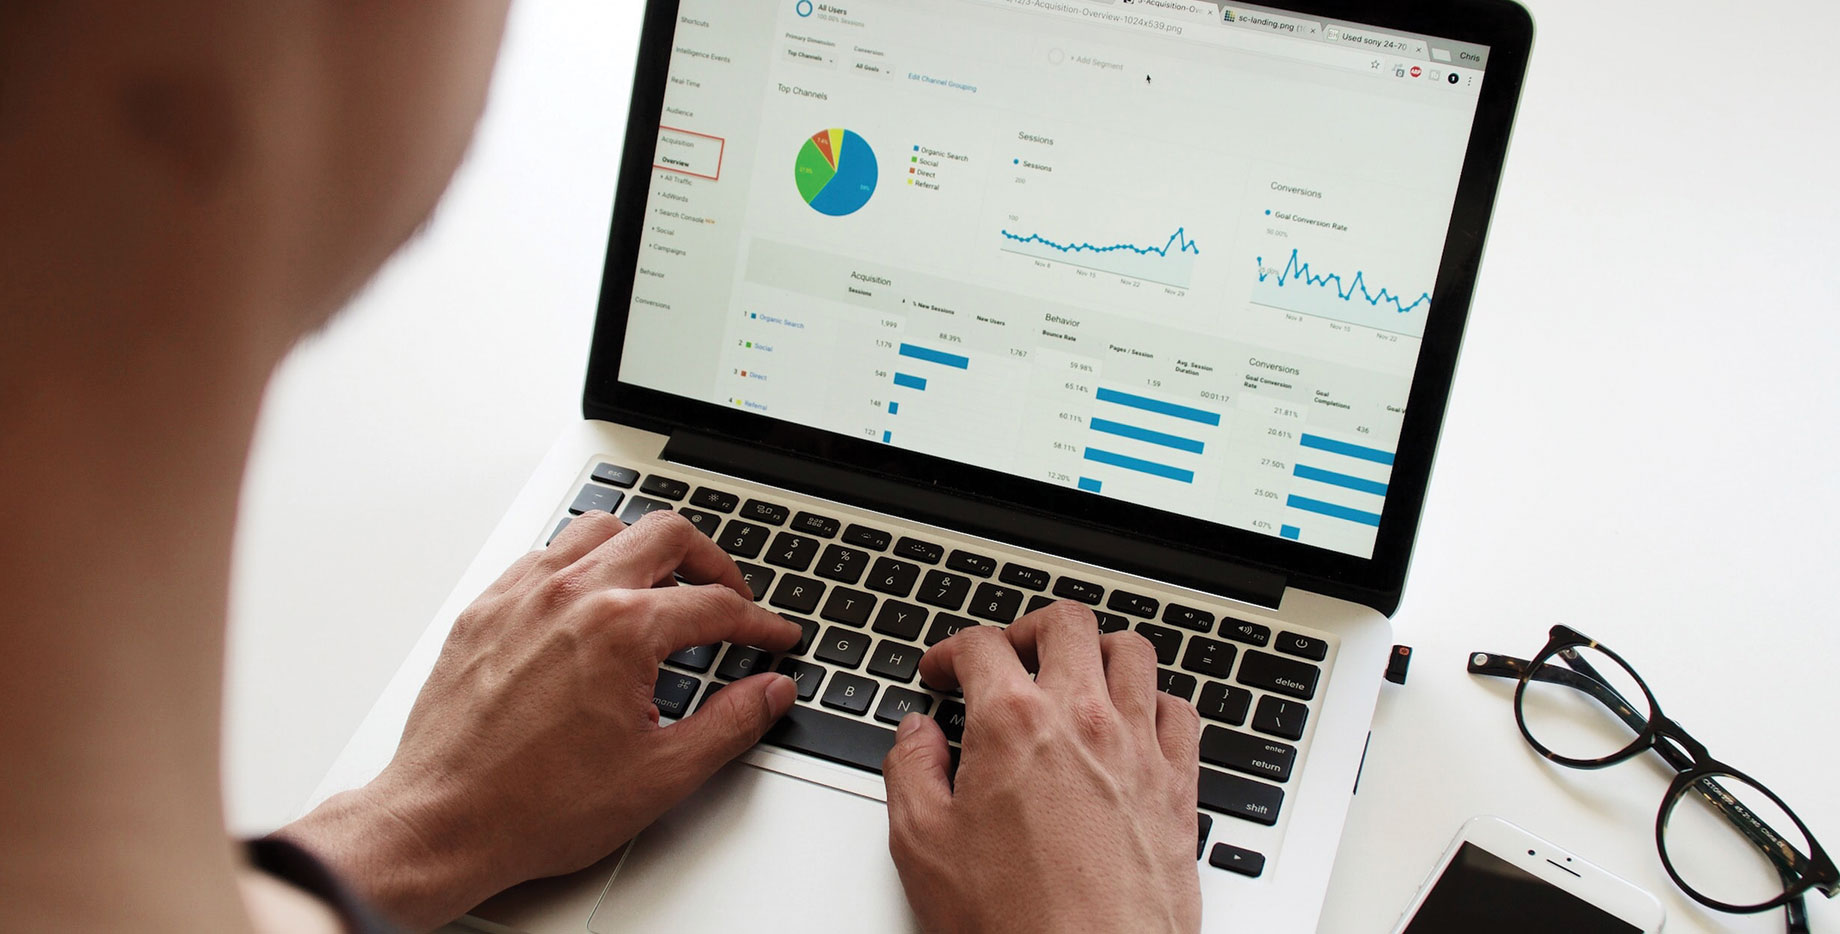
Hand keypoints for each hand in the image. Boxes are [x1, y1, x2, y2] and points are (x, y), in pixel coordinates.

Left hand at [277, 510, 801, 929]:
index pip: (715, 605)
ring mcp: (522, 596)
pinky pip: (542, 556)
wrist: (444, 823)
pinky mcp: (484, 610)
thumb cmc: (535, 807)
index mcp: (622, 630)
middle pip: (665, 535)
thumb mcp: (659, 775)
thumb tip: (770, 692)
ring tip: (662, 585)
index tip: (773, 637)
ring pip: (600, 529)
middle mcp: (572, 595)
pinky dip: (580, 565)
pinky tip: (588, 600)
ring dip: (642, 549)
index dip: (758, 623)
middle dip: (712, 563)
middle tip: (729, 596)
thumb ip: (730, 724)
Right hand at [883, 602, 1202, 933]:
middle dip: (1027, 630)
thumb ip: (910, 772)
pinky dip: (1155, 701)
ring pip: (1132, 652)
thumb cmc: (1014, 923)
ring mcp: (1138, 748)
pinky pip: (1180, 710)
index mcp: (1014, 723)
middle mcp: (1083, 719)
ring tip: (1073, 674)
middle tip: (1007, 657)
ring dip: (1097, 651)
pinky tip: (1133, 721)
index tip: (942, 672)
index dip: (950, 651)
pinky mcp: (1178, 785)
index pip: (981, 646)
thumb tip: (915, 736)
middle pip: (1066, 624)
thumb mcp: (923, 845)